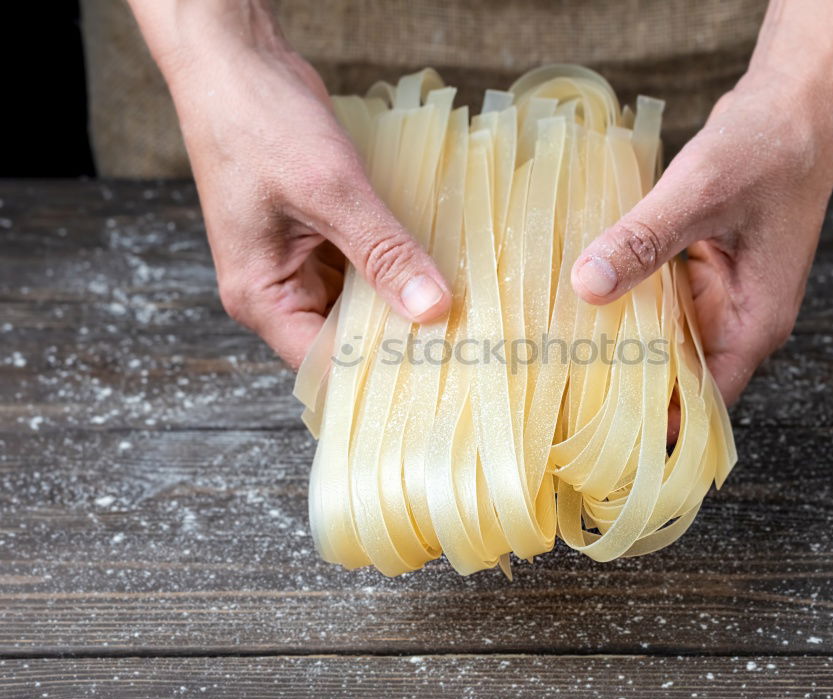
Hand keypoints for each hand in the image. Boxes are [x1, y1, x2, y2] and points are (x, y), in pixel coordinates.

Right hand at [131, 1, 450, 367]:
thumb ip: (383, 253)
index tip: (438, 370)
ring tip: (461, 312)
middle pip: (346, 339)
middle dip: (399, 339)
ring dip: (403, 301)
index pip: (325, 364)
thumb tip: (431, 308)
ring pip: (361, 303)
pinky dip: (396, 267)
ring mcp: (300, 262)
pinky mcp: (321, 235)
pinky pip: (365, 266)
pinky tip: (438, 268)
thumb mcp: (330, 192)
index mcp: (261, 297)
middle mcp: (278, 290)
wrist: (236, 61)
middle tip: (463, 344)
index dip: (379, 371)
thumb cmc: (257, 123)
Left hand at [570, 0, 832, 405]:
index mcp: (754, 323)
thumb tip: (588, 284)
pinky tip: (579, 307)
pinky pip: (655, 306)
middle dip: (625, 392)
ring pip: (661, 343)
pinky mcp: (697, 274)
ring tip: (557, 363)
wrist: (791, 107)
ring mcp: (717, 298)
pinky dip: (625, 307)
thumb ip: (644, 240)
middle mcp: (737, 320)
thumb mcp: (699, 194)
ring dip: (620, 348)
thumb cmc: (766, 151)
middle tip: (560, 403)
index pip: (705, 403)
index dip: (657, 428)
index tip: (600, 441)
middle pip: (677, 379)